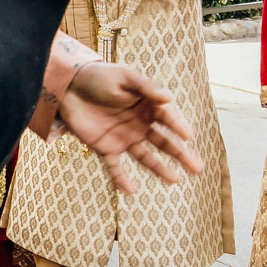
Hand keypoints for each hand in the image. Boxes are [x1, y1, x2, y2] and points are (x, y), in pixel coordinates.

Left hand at [58, 61, 202, 194]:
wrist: (69, 86)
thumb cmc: (100, 77)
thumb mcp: (124, 77)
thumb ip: (146, 87)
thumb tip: (168, 98)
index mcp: (147, 105)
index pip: (167, 117)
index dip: (178, 126)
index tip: (187, 136)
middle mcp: (140, 124)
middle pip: (164, 142)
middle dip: (181, 154)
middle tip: (197, 168)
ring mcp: (124, 138)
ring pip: (146, 157)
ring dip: (160, 169)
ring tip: (175, 180)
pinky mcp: (106, 148)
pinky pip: (116, 167)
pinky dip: (122, 179)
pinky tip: (130, 190)